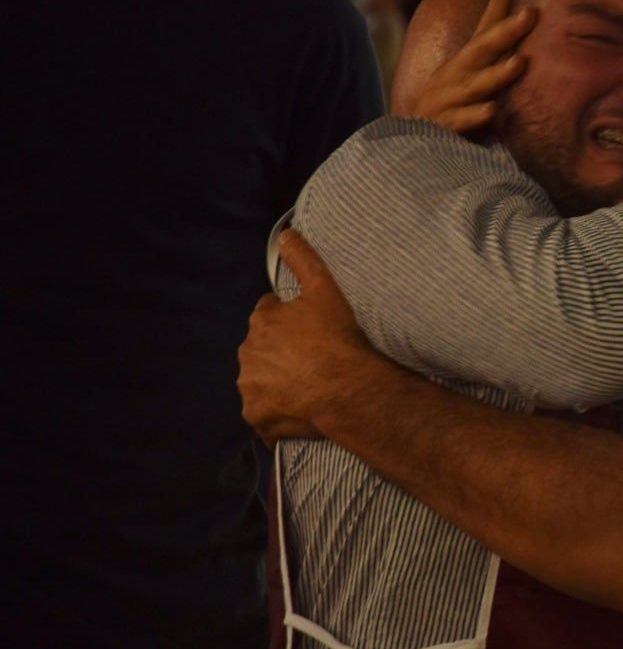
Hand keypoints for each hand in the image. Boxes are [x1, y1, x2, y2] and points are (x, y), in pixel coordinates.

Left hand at [238, 230, 383, 443]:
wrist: (348, 389)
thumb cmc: (337, 338)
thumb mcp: (325, 289)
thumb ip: (303, 259)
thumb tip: (285, 233)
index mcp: (262, 321)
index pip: (269, 313)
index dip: (290, 319)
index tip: (310, 328)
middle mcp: (248, 353)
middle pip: (263, 349)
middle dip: (281, 352)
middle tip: (313, 358)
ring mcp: (250, 387)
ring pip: (261, 380)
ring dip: (278, 381)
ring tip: (310, 385)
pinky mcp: (257, 416)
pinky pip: (264, 414)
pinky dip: (277, 412)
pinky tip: (301, 408)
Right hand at [405, 0, 533, 134]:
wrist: (418, 135)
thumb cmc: (460, 100)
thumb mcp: (479, 71)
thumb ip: (502, 51)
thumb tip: (533, 23)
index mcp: (471, 55)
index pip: (489, 18)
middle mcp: (460, 70)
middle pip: (484, 46)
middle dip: (508, 29)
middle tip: (531, 13)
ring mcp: (453, 96)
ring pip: (478, 83)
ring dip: (499, 73)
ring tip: (520, 62)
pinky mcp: (448, 124)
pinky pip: (464, 121)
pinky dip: (478, 117)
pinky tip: (492, 112)